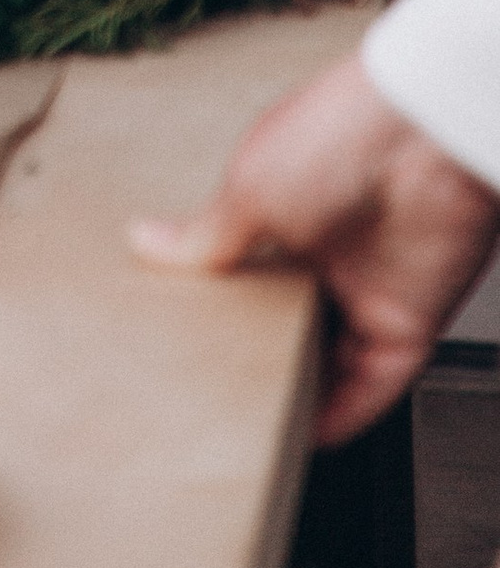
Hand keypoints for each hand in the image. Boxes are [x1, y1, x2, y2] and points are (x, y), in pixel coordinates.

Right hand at [131, 54, 499, 442]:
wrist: (424, 134)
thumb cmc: (339, 132)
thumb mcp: (249, 187)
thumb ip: (205, 235)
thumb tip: (144, 243)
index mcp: (283, 209)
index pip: (244, 269)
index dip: (216, 302)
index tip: (180, 334)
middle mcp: (327, 254)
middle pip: (286, 321)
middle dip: (254, 354)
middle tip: (211, 388)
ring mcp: (367, 290)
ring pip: (330, 361)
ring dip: (300, 392)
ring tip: (254, 427)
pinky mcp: (407, 322)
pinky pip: (374, 384)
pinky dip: (347, 414)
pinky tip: (313, 435)